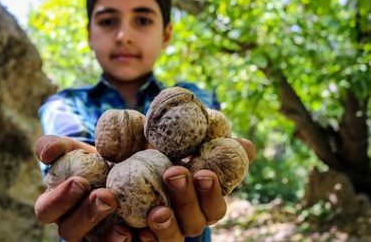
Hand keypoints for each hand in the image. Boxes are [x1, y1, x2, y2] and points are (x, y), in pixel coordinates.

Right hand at [34, 135, 132, 240]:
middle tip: (108, 196)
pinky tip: (151, 227)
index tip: (80, 181)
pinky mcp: (124, 241)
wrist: (135, 166)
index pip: (47, 209)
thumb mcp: (80, 148)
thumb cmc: (99, 158)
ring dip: (112, 237)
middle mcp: (75, 227)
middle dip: (88, 215)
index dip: (60, 199)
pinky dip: (140, 239)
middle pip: (71, 233)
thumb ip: (60, 145)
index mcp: (58, 205)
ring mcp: (99, 238)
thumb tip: (46, 152)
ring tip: (128, 220)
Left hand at [138, 137, 255, 240]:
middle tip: (174, 174)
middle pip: (193, 223)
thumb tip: (247, 147)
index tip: (203, 173)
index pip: (215, 207)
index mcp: (203, 205)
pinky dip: (137, 239)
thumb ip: (214, 145)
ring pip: (171, 240)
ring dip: (166, 227)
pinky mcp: (140, 236)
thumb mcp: (189, 145)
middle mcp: (186, 222)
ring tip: (157, 211)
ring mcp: (163, 233)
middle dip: (186, 200)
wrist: (132, 161)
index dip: (212, 193)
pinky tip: (130, 229)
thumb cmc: (168, 154)